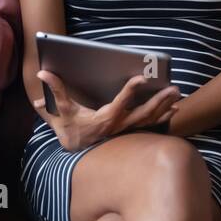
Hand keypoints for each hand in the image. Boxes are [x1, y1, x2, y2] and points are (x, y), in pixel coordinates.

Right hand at [32, 71, 179, 151]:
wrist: (74, 148)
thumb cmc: (68, 128)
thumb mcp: (60, 111)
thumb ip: (54, 91)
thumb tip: (43, 72)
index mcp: (102, 120)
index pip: (119, 105)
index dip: (130, 91)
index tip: (142, 78)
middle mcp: (117, 127)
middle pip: (143, 114)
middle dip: (159, 101)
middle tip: (173, 88)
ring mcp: (125, 130)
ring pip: (149, 119)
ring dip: (164, 106)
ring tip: (177, 93)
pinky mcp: (129, 131)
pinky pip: (150, 124)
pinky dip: (163, 116)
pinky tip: (174, 108)